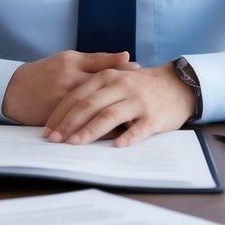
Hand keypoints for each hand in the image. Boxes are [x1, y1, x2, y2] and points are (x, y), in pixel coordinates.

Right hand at [1, 50, 138, 125]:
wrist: (12, 90)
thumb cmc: (43, 72)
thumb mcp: (67, 59)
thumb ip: (96, 60)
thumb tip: (126, 56)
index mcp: (72, 65)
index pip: (103, 68)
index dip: (122, 72)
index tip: (139, 74)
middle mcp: (68, 82)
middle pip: (100, 91)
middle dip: (120, 98)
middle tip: (138, 101)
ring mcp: (61, 101)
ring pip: (92, 111)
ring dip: (110, 118)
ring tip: (129, 122)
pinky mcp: (56, 118)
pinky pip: (80, 126)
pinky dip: (95, 130)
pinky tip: (109, 135)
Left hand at [42, 63, 196, 147]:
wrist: (177, 84)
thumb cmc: (140, 86)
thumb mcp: (116, 80)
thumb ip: (94, 92)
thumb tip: (64, 114)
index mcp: (107, 77)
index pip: (77, 96)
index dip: (60, 114)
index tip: (48, 130)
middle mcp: (121, 86)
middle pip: (89, 105)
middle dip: (69, 124)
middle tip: (55, 140)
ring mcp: (137, 100)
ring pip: (109, 116)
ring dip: (90, 131)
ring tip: (76, 144)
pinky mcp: (153, 116)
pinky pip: (138, 128)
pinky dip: (127, 138)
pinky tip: (116, 147)